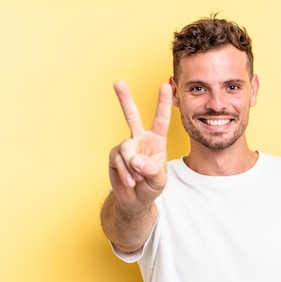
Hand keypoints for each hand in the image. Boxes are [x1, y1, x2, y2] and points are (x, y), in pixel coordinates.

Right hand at [108, 80, 171, 206]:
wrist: (135, 199)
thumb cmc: (151, 186)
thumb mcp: (159, 180)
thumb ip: (152, 170)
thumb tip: (136, 160)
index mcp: (156, 140)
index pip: (161, 119)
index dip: (163, 103)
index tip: (166, 85)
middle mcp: (140, 139)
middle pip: (131, 116)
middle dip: (124, 99)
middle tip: (118, 82)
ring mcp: (126, 147)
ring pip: (127, 149)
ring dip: (133, 168)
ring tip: (138, 180)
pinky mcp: (114, 156)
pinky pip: (118, 161)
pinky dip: (126, 174)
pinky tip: (130, 181)